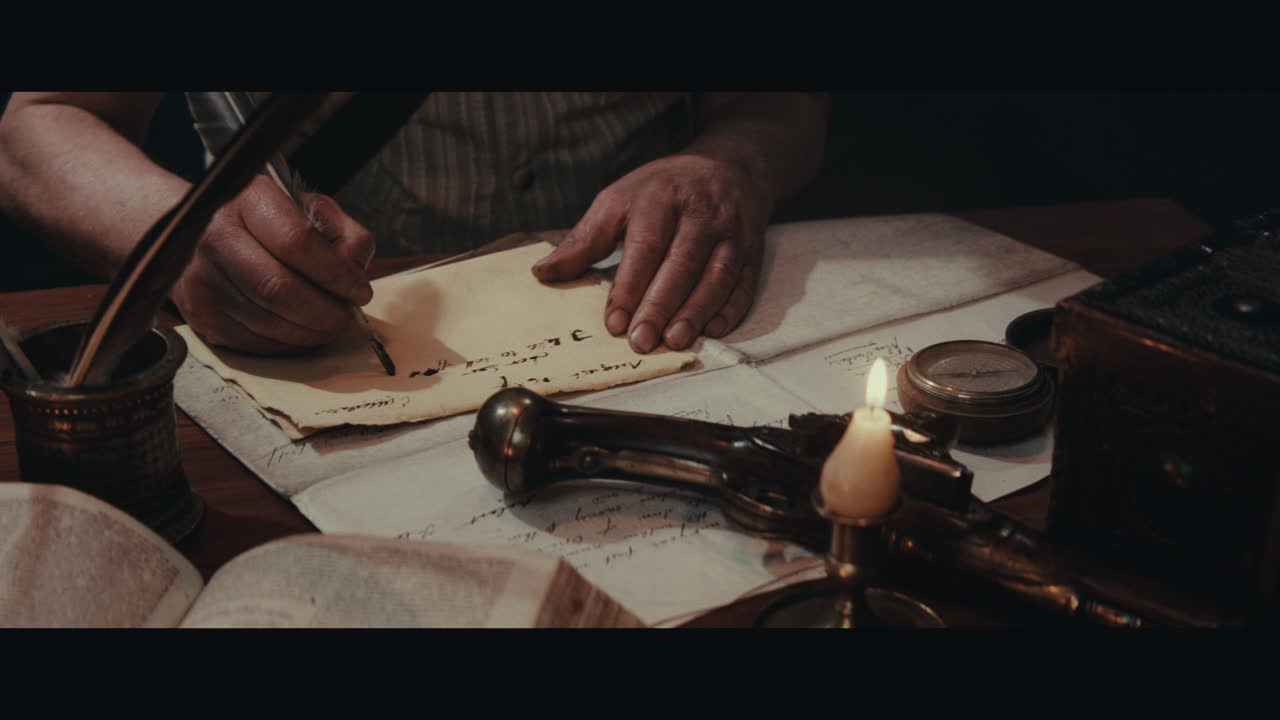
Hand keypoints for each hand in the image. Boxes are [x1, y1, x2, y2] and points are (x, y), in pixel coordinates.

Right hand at [170, 176, 375, 354]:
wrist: (197, 232)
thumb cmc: (269, 223)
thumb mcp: (310, 210)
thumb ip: (344, 234)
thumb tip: (355, 272)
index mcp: (247, 200)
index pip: (297, 241)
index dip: (337, 273)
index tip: (360, 290)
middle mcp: (215, 237)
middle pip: (280, 289)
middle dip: (326, 311)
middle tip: (347, 315)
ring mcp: (202, 280)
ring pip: (268, 321)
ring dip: (311, 332)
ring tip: (329, 324)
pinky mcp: (200, 316)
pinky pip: (254, 342)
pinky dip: (289, 344)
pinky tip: (303, 332)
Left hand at [531, 153, 767, 352]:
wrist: (730, 168)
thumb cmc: (662, 191)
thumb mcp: (618, 201)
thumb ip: (584, 240)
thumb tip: (543, 274)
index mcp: (661, 198)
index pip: (645, 245)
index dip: (629, 286)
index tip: (614, 322)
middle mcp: (700, 213)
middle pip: (682, 263)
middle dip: (661, 305)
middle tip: (641, 341)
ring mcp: (731, 232)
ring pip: (717, 275)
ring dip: (696, 311)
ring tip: (675, 341)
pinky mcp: (753, 250)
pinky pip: (744, 283)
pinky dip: (730, 309)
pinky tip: (713, 331)